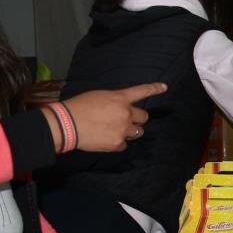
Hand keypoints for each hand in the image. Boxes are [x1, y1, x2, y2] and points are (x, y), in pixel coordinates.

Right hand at [46, 83, 165, 152]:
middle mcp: (125, 113)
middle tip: (125, 120)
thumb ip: (115, 102)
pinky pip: (125, 144)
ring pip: (138, 132)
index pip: (141, 92)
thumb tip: (121, 109)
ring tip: (114, 130)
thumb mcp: (99, 97)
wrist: (67, 124)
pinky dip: (118, 143)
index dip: (154, 89)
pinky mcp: (117, 143)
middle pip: (144, 117)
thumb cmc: (79, 107)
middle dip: (137, 119)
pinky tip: (105, 139)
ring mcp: (123, 129)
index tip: (164, 87)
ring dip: (130, 131)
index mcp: (120, 98)